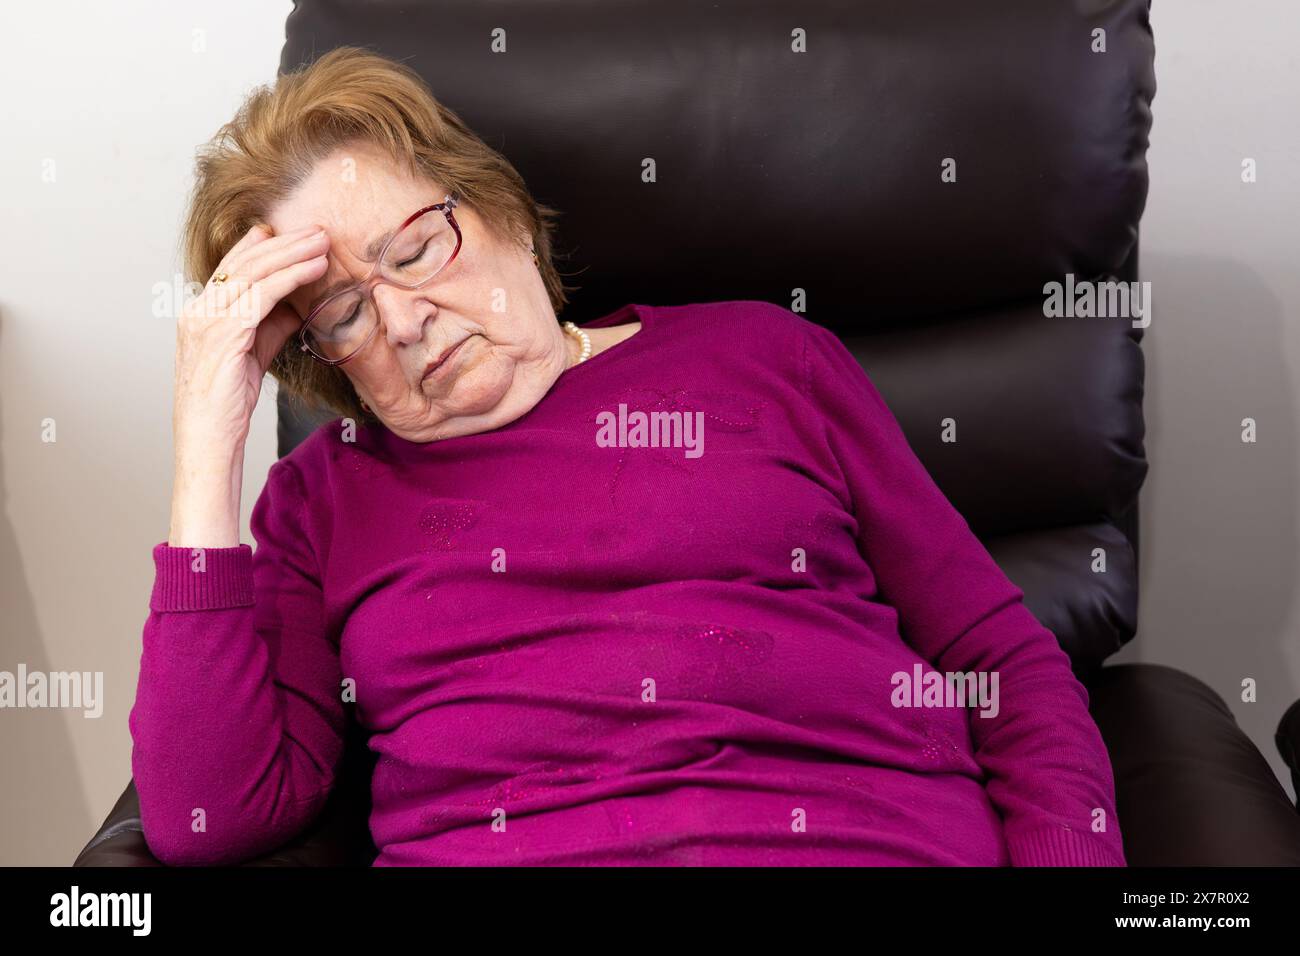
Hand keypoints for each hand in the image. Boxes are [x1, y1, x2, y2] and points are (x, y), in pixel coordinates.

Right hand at [173, 223, 329, 456]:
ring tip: (323, 242)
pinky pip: (262, 296)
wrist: (208, 439)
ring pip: (254, 273)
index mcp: (200, 312)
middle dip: (284, 242)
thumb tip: (298, 305)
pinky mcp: (223, 334)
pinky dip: (291, 278)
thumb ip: (270, 326)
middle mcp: (198, 310)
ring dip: (292, 253)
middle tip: (317, 229)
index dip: (261, 246)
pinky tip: (315, 268)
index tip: (290, 232)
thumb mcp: (253, 354)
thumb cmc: (228, 403)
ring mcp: (206, 320)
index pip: (233, 267)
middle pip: (245, 263)